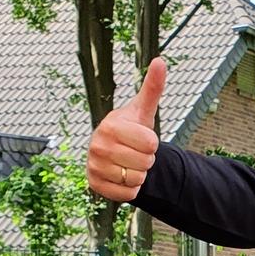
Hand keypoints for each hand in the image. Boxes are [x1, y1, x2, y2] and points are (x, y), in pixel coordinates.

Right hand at [87, 58, 166, 202]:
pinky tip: (122, 176)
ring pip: (137, 179)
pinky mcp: (95, 185)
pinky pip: (128, 194)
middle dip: (146, 160)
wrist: (113, 153)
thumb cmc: (130, 130)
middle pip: (145, 162)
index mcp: (110, 125)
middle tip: (135, 152)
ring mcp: (94, 165)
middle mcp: (97, 145)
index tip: (141, 139)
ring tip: (128, 163)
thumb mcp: (142, 110)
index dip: (152, 143)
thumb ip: (152, 88)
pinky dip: (131, 189)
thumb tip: (161, 61)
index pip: (151, 144)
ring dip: (139, 174)